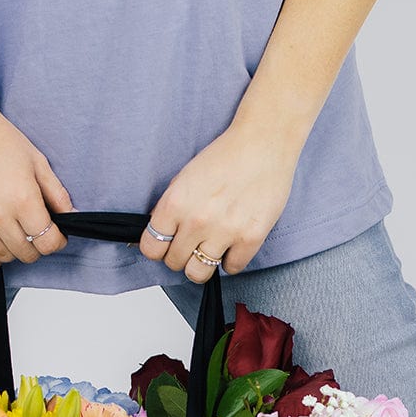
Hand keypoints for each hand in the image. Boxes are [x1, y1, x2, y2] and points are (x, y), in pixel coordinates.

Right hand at [0, 86, 75, 269]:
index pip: (48, 242)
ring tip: (16, 233)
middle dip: (38, 245)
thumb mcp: (36, 160)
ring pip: (4, 256)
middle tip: (36, 231)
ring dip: (15, 250)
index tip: (57, 235)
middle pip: (28, 253)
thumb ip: (56, 193)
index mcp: (22, 199)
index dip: (57, 241)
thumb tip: (71, 217)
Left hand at [139, 115, 301, 281]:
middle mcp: (197, 221)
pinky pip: (232, 268)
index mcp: (176, 203)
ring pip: (199, 273)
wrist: (264, 143)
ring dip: (203, 263)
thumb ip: (169, 207)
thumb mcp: (185, 177)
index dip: (158, 248)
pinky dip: (231, 259)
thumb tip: (156, 234)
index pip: (151, 248)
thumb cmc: (226, 156)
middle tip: (192, 243)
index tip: (167, 243)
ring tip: (210, 248)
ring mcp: (225, 232)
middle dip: (181, 254)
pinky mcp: (250, 238)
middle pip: (174, 263)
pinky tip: (233, 243)